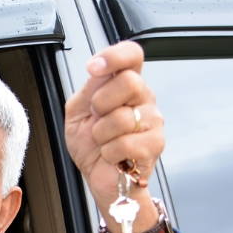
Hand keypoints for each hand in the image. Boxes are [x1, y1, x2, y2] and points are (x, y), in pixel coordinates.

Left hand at [64, 41, 171, 232]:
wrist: (99, 178)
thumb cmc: (90, 145)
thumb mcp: (78, 112)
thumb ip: (88, 89)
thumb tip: (99, 70)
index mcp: (124, 84)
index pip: (131, 55)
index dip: (114, 56)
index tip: (94, 68)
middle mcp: (142, 98)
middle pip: (129, 81)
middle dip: (101, 103)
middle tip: (97, 118)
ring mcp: (152, 120)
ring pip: (122, 117)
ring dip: (101, 134)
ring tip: (104, 141)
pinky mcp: (154, 144)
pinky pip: (124, 143)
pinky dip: (109, 152)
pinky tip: (112, 155)